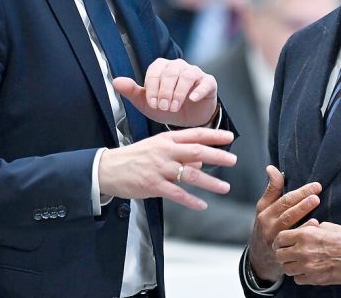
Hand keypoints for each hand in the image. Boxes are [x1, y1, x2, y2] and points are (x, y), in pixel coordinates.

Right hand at [98, 127, 235, 208]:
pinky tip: (202, 205)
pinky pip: (177, 193)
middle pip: (197, 152)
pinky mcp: (153, 185)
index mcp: (166, 140)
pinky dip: (191, 200)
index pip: (194, 134)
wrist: (107, 169)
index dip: (213, 135)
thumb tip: (200, 161)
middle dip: (217, 156)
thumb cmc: (133, 158)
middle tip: (233, 160)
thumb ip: (179, 153)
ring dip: (210, 182)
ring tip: (224, 187)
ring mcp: (159, 168)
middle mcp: (165, 152)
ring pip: (191, 174)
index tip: (229, 137)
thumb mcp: (156, 148)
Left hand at [113, 58, 217, 126]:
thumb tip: (116, 81)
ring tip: (174, 107)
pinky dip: (198, 90)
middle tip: (163, 107)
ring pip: (187, 75)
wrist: (187, 121)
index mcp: (162, 68)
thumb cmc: (166, 108)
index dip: (152, 88)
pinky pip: (205, 82)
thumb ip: (132, 91)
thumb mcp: (147, 103)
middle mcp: (178, 66)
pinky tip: (192, 99)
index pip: (155, 71)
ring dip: (179, 92)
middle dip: (165, 91)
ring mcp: (195, 73)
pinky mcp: (208, 82)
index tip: (151, 104)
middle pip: (170, 72)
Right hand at [247, 166, 321, 282]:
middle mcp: (267, 223)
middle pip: (286, 208)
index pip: (283, 198)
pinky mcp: (280, 249)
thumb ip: (272, 188)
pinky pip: (293, 239)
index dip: (299, 191)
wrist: (259, 256)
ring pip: (289, 222)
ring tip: (315, 202)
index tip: (315, 185)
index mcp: (264, 210)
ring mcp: (273, 237)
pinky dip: (304, 230)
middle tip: (317, 192)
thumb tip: (271, 168)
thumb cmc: (266, 226)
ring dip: (303, 212)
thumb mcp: (264, 207)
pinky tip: (315, 225)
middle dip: (303, 199)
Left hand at [274, 220, 340, 285]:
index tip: (281, 243)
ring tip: (298, 262)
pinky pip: (298, 279)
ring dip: (290, 265)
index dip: (279, 241)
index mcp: (306, 234)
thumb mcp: (327, 226)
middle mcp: (304, 251)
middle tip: (288, 254)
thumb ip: (310, 229)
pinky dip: (300, 276)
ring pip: (287, 269)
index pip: (280, 238)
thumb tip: (302, 230)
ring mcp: (309, 266)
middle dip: (282, 254)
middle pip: (280, 255)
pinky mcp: (316, 279)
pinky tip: (306, 270)